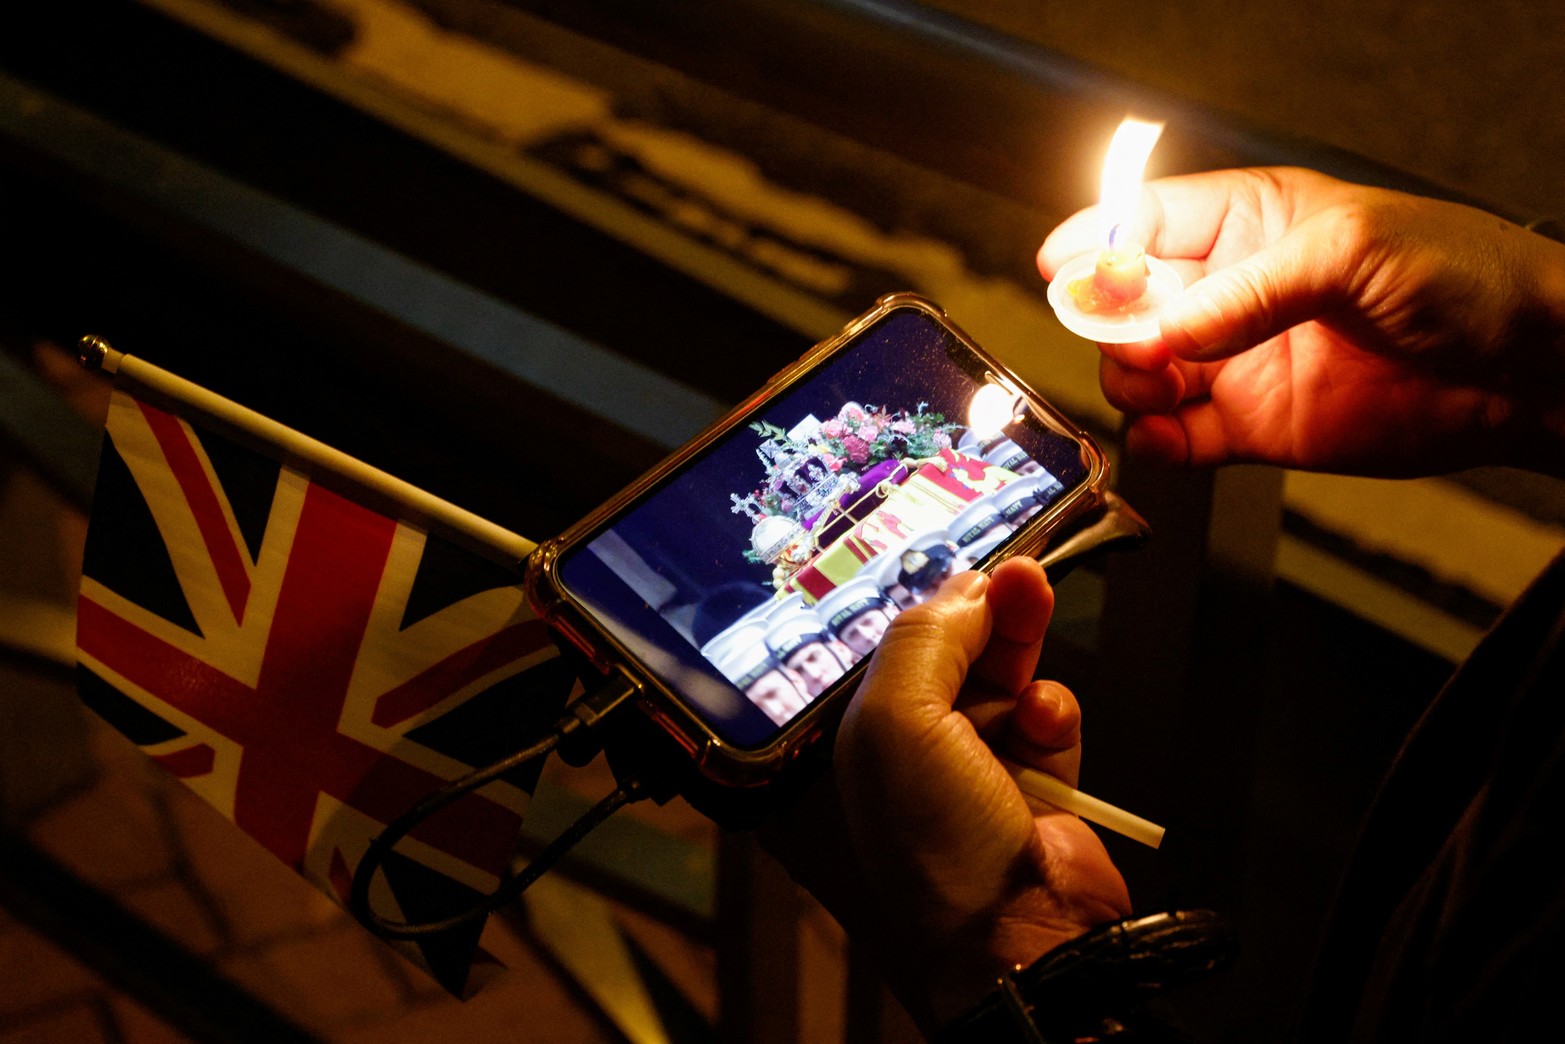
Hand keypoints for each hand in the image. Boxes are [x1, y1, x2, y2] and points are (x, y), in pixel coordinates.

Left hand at [762, 559, 1129, 1033]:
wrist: (1020, 935)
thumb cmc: (936, 837)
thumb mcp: (899, 718)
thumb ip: (925, 639)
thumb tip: (965, 587)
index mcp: (860, 737)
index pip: (893, 649)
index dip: (931, 604)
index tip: (966, 566)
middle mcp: (913, 752)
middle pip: (953, 655)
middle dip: (987, 612)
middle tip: (1022, 573)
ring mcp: (976, 770)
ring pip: (1007, 679)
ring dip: (1022, 654)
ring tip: (1037, 617)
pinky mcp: (1038, 786)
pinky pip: (1048, 721)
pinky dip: (1053, 714)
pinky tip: (1048, 724)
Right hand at [1039, 167, 1564, 476]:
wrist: (1524, 373)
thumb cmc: (1463, 277)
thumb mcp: (1352, 252)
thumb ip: (1250, 289)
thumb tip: (1167, 325)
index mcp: (1250, 222)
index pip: (1144, 221)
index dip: (1097, 243)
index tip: (1066, 270)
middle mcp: (1231, 292)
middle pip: (1125, 304)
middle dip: (1110, 322)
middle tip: (1133, 341)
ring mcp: (1235, 362)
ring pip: (1138, 375)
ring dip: (1130, 383)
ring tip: (1160, 385)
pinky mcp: (1250, 427)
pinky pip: (1176, 439)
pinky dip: (1156, 443)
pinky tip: (1168, 436)